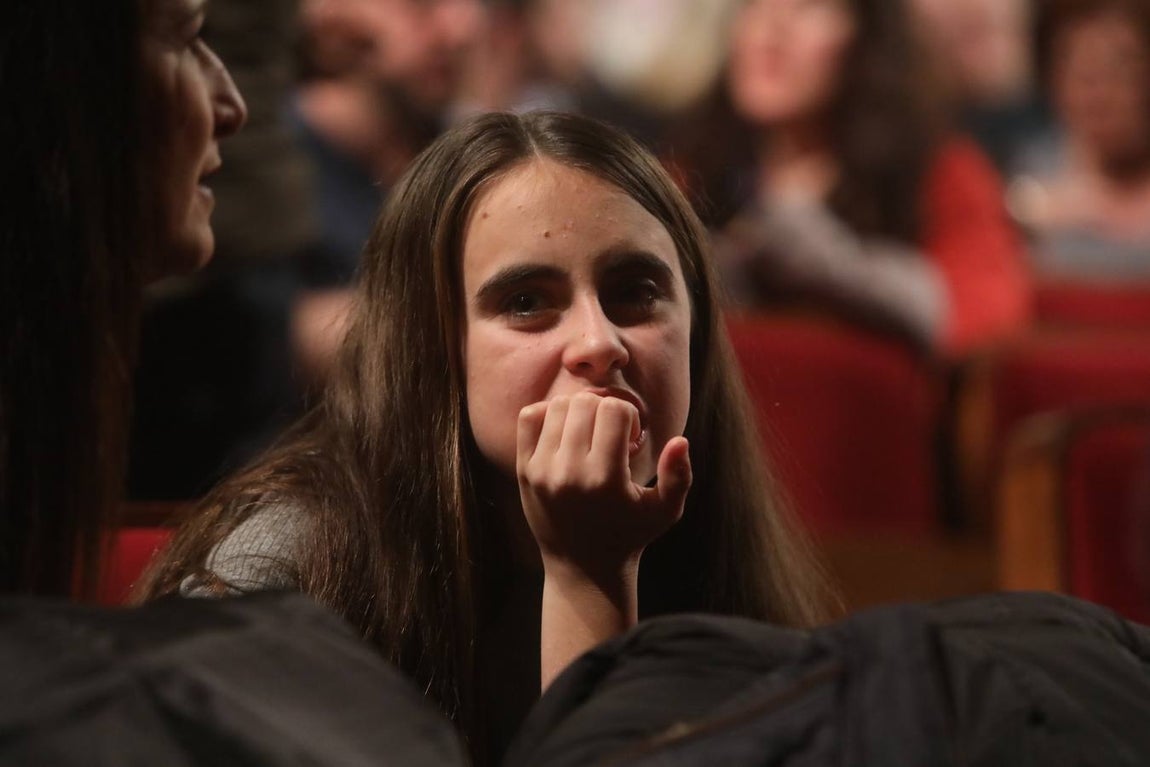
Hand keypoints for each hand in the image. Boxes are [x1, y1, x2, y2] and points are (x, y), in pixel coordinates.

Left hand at [516, 392, 691, 582]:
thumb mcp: (664, 511)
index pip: (614, 410)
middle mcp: (569, 473)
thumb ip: (680, 476)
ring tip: (589, 435)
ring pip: (558, 406)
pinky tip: (565, 433)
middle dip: (604, 410)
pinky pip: (529, 417)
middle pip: (585, 403)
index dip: (629, 416)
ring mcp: (542, 471)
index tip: (630, 440)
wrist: (582, 568)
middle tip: (610, 435)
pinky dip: (548, 414)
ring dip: (578, 412)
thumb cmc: (629, 534)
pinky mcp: (523, 470)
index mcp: (605, 479)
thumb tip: (680, 440)